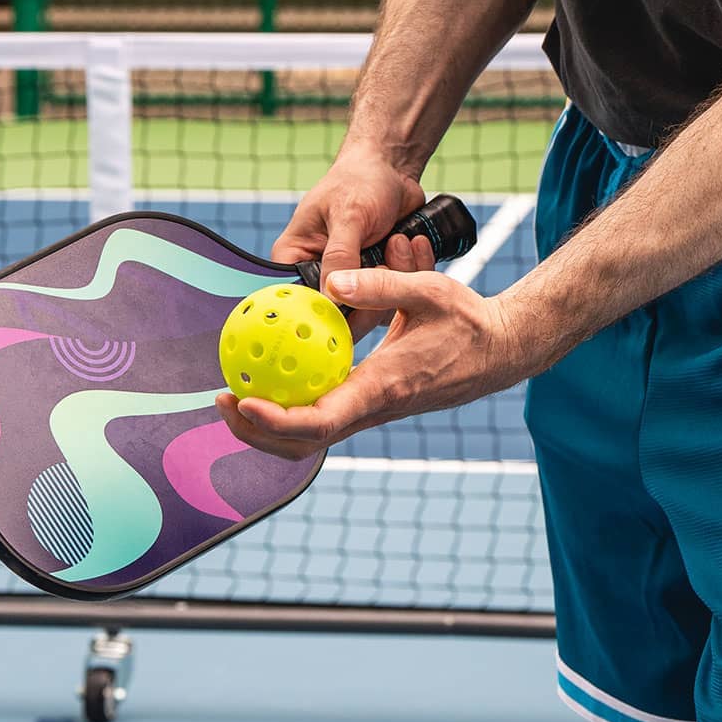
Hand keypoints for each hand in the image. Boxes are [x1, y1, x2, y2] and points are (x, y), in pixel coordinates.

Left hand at [215, 267, 525, 460]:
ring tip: (234, 390)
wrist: (500, 351)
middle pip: (303, 442)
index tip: (241, 400)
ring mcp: (371, 410)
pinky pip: (324, 414)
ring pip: (311, 435)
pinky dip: (291, 405)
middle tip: (221, 397)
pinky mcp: (372, 402)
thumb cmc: (467, 321)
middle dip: (256, 431)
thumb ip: (379, 283)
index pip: (319, 421)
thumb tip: (331, 280)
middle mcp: (372, 408)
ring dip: (268, 422)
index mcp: (381, 389)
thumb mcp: (428, 290)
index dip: (274, 420)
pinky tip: (273, 374)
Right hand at [271, 148, 433, 338]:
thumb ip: (340, 256)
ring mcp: (352, 280)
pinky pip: (395, 296)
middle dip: (370, 292)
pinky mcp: (378, 280)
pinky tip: (412, 244)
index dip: (325, 311)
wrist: (393, 169)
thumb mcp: (349, 215)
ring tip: (398, 240)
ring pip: (372, 307)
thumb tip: (332, 298)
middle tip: (385, 260)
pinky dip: (410, 274)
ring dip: (394, 278)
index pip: (300, 302)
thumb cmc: (361, 180)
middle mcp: (320, 274)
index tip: (354, 303)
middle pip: (340, 313)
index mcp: (295, 258)